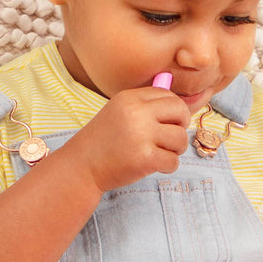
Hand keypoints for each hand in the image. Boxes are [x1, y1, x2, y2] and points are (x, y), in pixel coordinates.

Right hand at [75, 86, 190, 192]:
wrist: (81, 166)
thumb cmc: (103, 141)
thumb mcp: (119, 113)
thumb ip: (146, 107)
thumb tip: (181, 107)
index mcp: (130, 98)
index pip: (168, 95)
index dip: (175, 110)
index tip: (170, 122)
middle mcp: (137, 113)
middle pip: (181, 111)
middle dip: (182, 126)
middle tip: (172, 138)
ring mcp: (141, 135)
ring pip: (181, 138)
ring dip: (176, 149)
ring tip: (160, 153)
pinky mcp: (145, 158)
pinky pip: (173, 161)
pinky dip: (168, 166)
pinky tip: (155, 166)